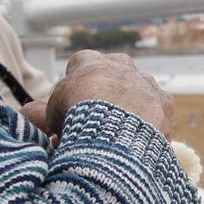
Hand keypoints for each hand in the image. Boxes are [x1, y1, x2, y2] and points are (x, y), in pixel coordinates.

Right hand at [29, 51, 174, 137]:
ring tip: (122, 135)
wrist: (114, 121)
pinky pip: (158, 113)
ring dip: (132, 110)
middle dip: (108, 95)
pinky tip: (142, 142)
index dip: (77, 90)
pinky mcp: (165, 102)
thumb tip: (39, 122)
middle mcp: (121, 64)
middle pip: (113, 77)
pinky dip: (150, 126)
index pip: (81, 66)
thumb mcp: (52, 111)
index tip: (75, 107)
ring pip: (138, 94)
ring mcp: (145, 81)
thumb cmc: (76, 113)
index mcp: (89, 61)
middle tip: (100, 120)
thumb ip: (46, 114)